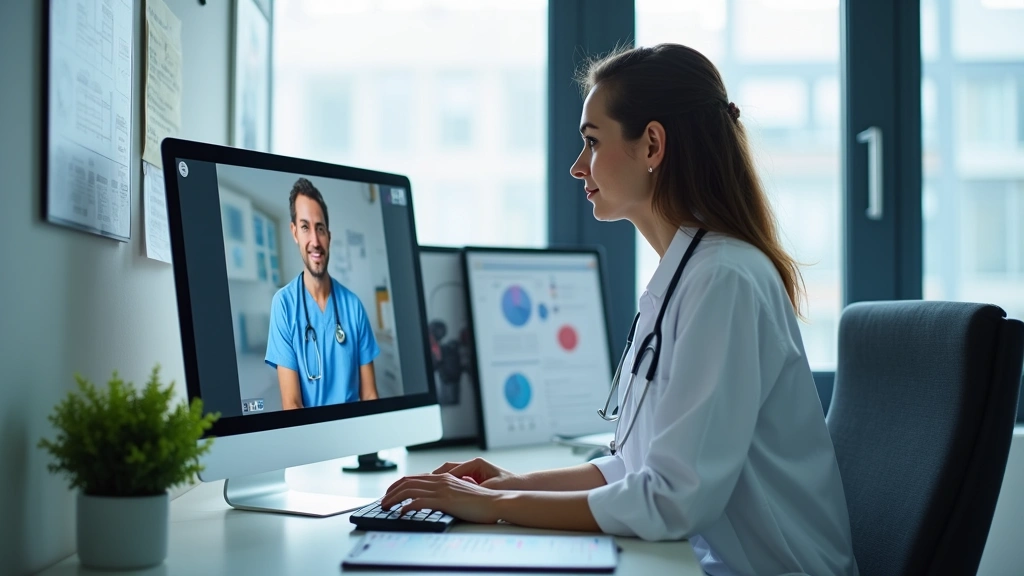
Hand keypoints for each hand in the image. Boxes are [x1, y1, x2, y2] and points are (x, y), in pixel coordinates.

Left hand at [381, 473, 503, 523]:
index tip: (390, 494)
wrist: (497, 502)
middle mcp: (441, 480)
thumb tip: (434, 502)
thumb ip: (447, 494)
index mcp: (444, 478)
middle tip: (383, 501)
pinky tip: (401, 512)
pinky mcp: (445, 501)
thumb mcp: (460, 495)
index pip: (415, 478)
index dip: (399, 485)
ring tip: (385, 507)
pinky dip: (406, 506)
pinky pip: (419, 502)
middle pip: (408, 482)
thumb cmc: (481, 502)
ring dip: (394, 499)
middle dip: (391, 491)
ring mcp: (442, 490)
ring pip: (409, 490)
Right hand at [432, 457, 522, 489]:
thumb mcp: (490, 487)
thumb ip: (476, 488)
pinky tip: (441, 495)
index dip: (440, 478)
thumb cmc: (507, 485)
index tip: (430, 485)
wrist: (518, 488)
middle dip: (435, 477)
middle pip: (447, 469)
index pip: (452, 469)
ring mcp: (471, 472)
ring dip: (440, 482)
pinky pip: (456, 481)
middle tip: (423, 486)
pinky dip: (448, 487)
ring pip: (450, 475)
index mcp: (476, 463)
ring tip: (429, 490)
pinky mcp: (472, 479)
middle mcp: (472, 465)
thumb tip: (462, 491)